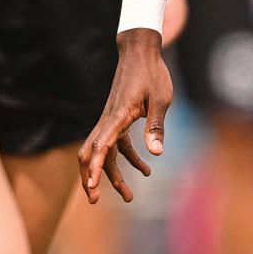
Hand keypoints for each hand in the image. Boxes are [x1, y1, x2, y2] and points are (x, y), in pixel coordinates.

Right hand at [80, 31, 171, 202]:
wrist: (141, 52)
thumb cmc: (153, 74)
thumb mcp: (161, 100)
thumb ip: (157, 126)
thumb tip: (156, 153)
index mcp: (118, 116)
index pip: (101, 146)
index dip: (96, 168)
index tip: (93, 187)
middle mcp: (109, 120)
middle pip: (91, 153)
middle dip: (91, 178)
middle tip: (95, 201)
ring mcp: (112, 120)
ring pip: (104, 152)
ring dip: (112, 175)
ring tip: (128, 196)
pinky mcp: (119, 119)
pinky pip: (117, 144)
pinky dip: (127, 159)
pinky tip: (146, 169)